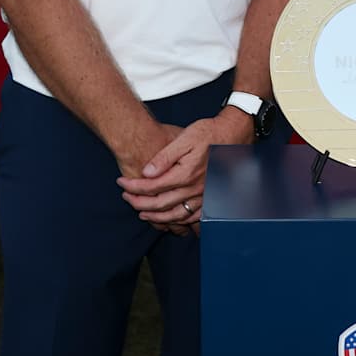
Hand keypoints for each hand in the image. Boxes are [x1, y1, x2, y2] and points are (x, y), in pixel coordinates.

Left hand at [117, 108, 251, 230]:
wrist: (233, 134)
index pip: (152, 186)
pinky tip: (170, 219)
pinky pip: (193, 216)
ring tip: (142, 213)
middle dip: (139, 203)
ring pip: (176, 214)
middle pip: (161, 203)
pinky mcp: (210, 197)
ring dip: (156, 216)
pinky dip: (179, 221)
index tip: (121, 183)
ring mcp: (204, 195)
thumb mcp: (184, 139)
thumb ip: (164, 157)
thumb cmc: (209, 133)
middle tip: (126, 197)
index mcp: (185, 174)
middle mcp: (194, 188)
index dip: (134, 186)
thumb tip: (146, 172)